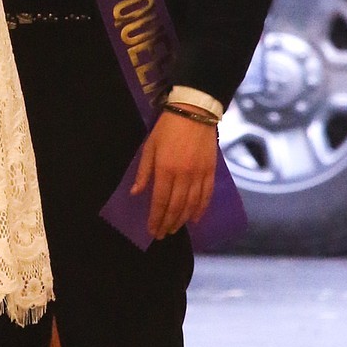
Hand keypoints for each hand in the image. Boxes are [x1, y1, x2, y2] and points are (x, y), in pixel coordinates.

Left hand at [130, 108, 217, 238]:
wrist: (195, 111)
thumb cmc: (167, 128)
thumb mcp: (149, 146)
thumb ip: (144, 172)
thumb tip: (135, 192)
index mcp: (165, 169)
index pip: (159, 201)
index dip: (156, 218)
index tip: (152, 230)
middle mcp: (183, 175)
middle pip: (175, 206)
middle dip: (168, 223)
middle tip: (162, 234)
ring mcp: (199, 174)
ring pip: (191, 204)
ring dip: (182, 219)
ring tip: (175, 229)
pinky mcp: (211, 171)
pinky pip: (207, 195)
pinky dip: (201, 209)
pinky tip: (195, 219)